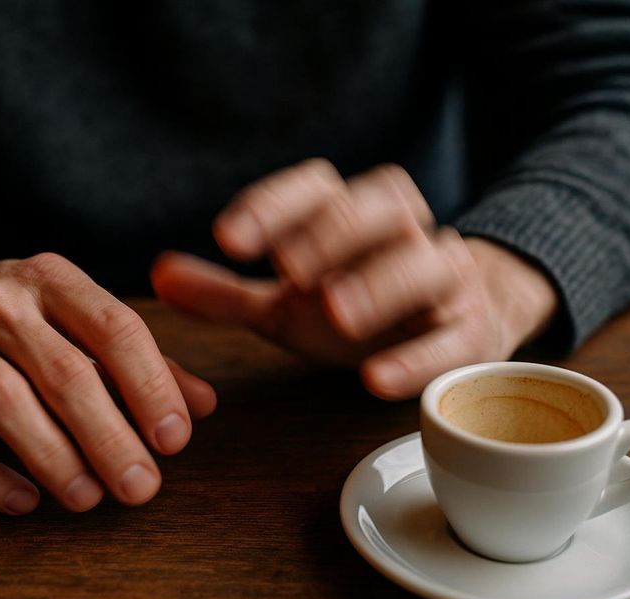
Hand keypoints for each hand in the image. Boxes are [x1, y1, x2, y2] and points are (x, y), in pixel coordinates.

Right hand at [0, 248, 215, 514]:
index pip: (115, 328)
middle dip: (110, 437)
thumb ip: (139, 361)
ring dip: (54, 459)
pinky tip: (24, 503)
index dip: (151, 386)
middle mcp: (0, 299)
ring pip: (7, 404)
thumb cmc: (14, 320)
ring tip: (89, 499)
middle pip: (66, 374)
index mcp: (53, 278)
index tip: (175, 439)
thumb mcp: (74, 321)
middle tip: (143, 488)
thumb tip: (204, 405)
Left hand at [151, 159, 556, 398]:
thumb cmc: (360, 306)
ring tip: (337, 310)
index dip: (273, 205)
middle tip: (289, 267)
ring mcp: (445, 279)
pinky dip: (418, 359)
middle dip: (332, 232)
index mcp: (354, 214)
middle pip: (377, 207)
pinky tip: (375, 379)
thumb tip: (158, 276)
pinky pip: (453, 339)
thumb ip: (226, 292)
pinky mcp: (470, 332)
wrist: (456, 326)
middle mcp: (403, 233)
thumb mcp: (286, 303)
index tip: (228, 237)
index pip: (316, 187)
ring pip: (427, 262)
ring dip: (381, 283)